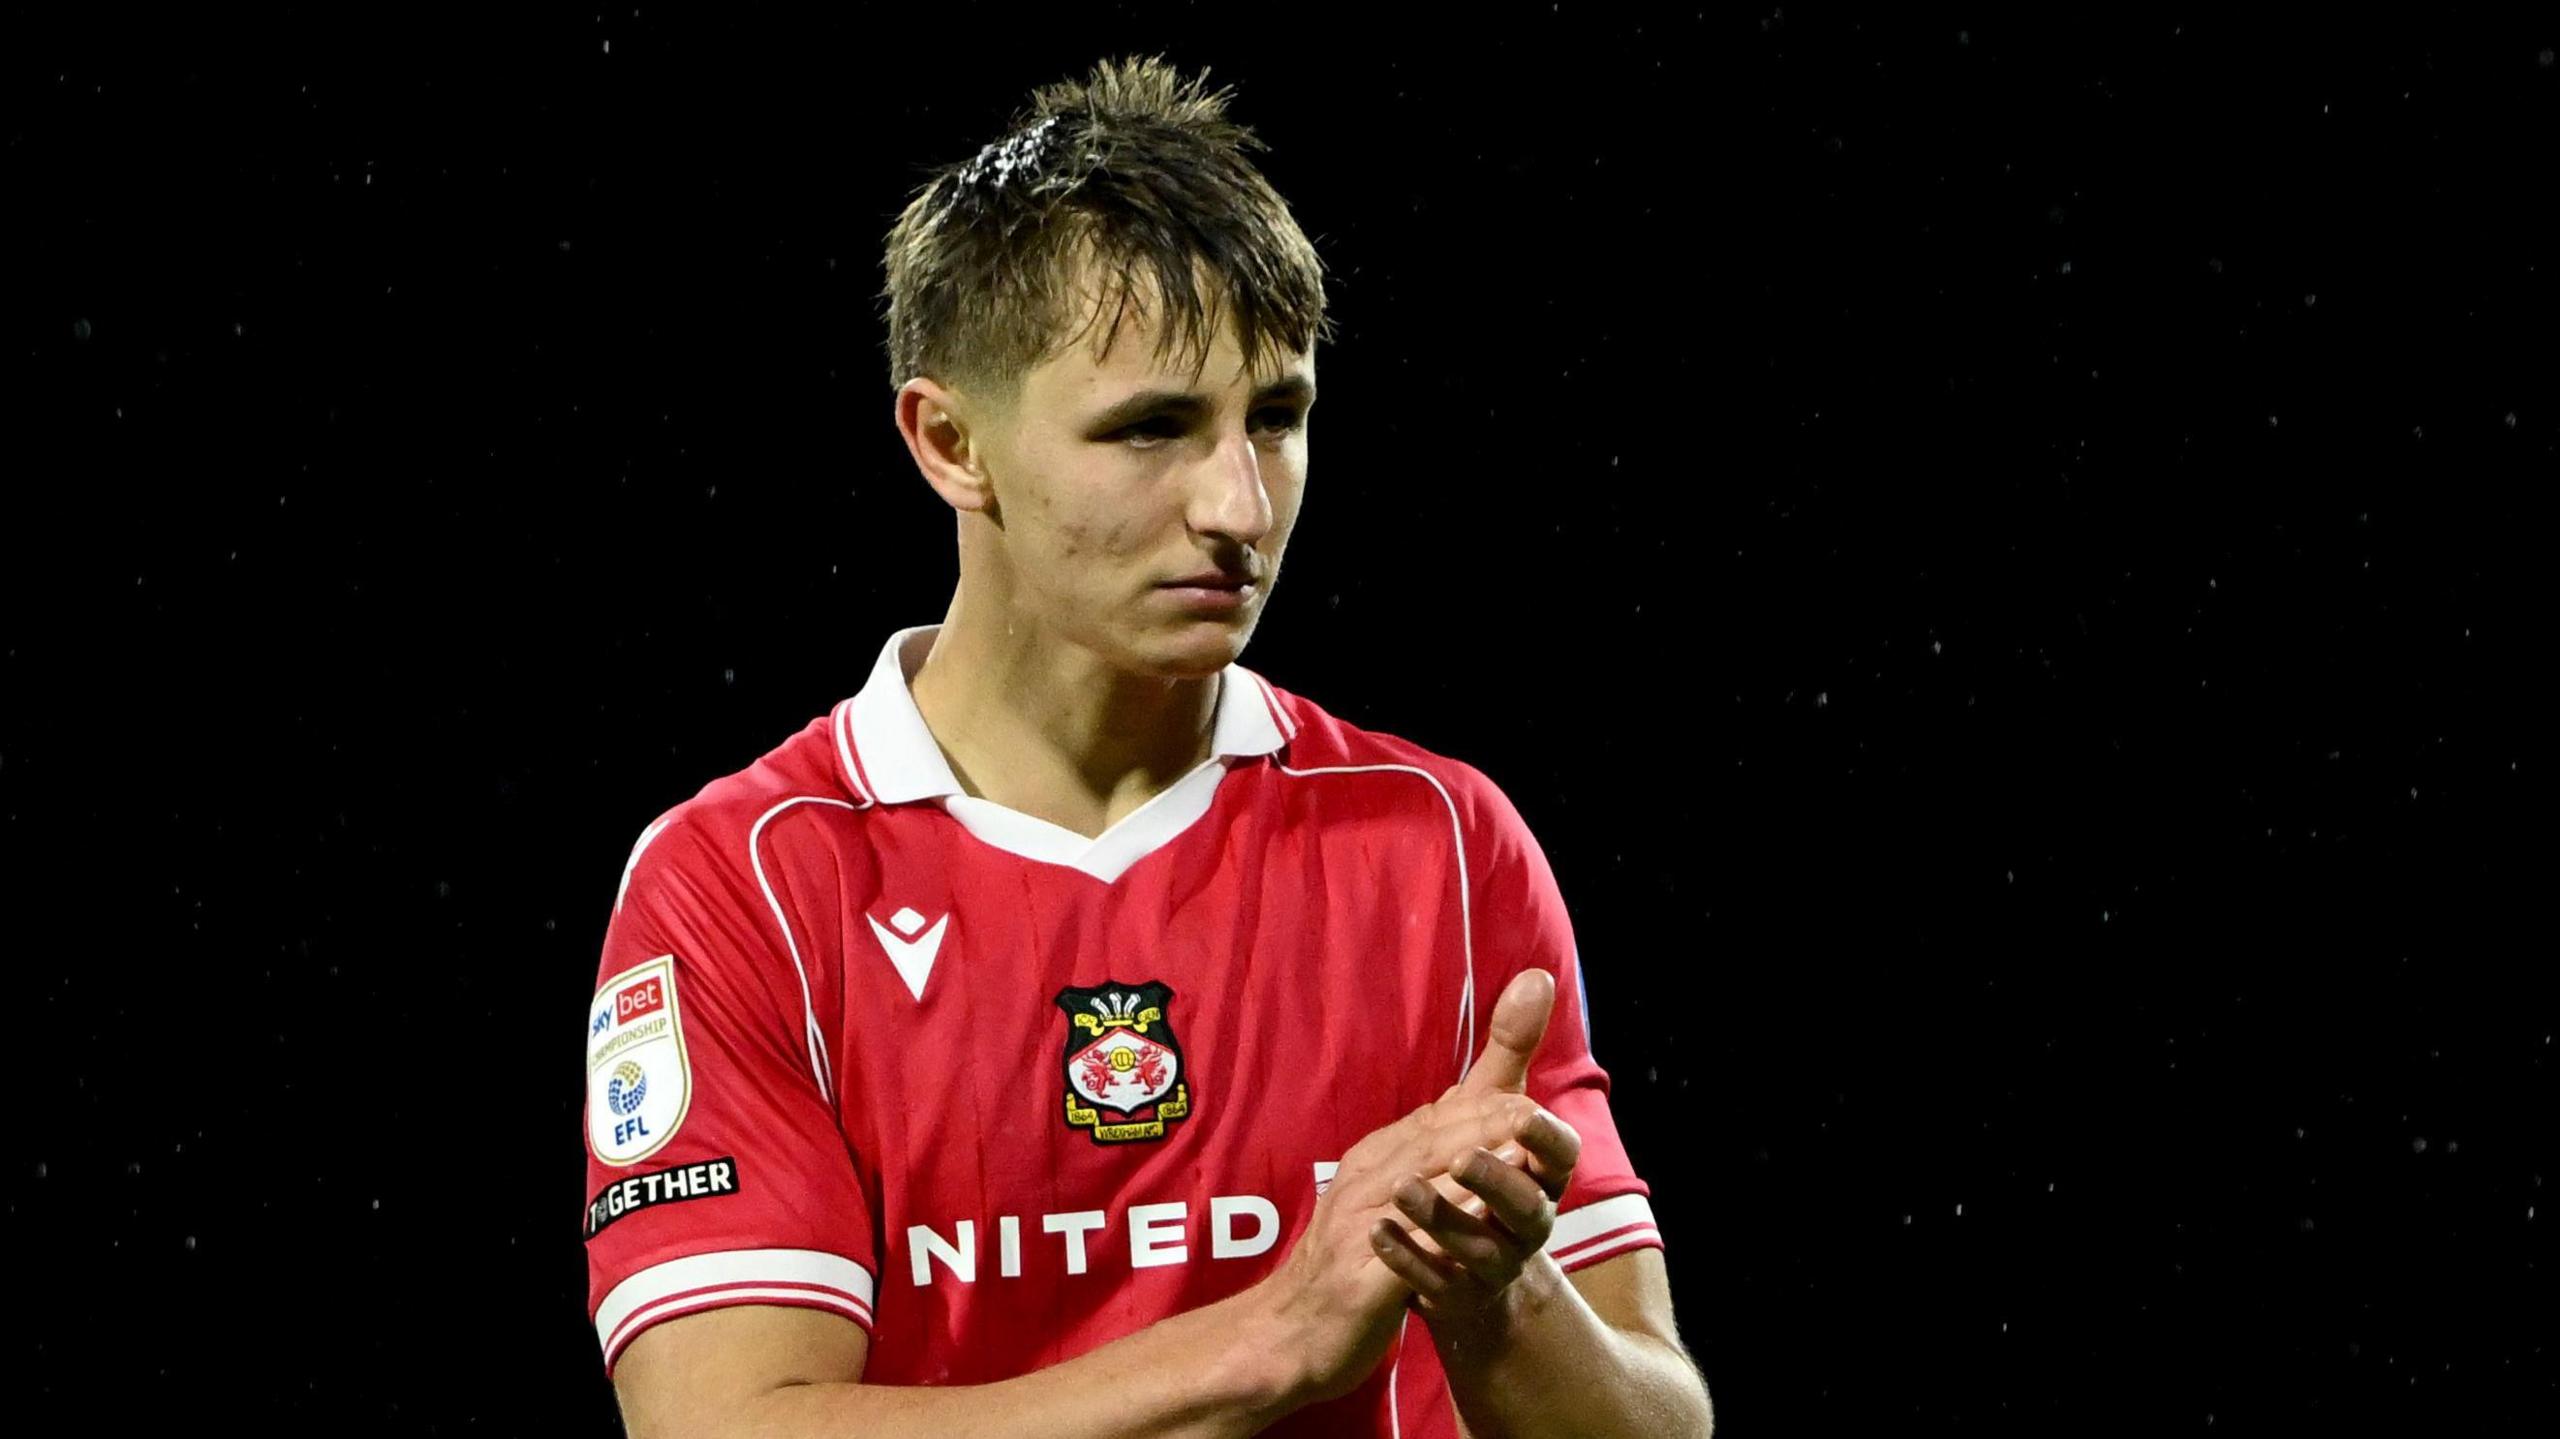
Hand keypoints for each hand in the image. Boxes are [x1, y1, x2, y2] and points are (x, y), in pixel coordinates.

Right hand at [1252, 1082, 1562, 1404]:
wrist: (1289, 1337)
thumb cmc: (1343, 1269)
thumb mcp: (1371, 1207)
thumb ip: (1408, 1166)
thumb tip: (1452, 1121)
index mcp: (1365, 1167)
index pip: (1426, 1125)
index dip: (1475, 1107)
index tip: (1523, 1096)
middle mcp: (1360, 1189)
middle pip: (1427, 1145)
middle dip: (1481, 1123)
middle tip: (1531, 1110)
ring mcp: (1358, 1231)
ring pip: (1419, 1184)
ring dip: (1470, 1163)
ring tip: (1519, 1148)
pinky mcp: (1363, 1280)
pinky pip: (1413, 1246)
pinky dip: (1450, 1224)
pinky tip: (1485, 1219)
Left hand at [1372, 969, 1584, 1334]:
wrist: (1467, 1270)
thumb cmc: (1484, 1175)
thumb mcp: (1497, 1114)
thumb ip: (1512, 1049)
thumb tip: (1536, 976)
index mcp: (1542, 1176)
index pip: (1561, 1156)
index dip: (1546, 1139)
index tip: (1524, 1117)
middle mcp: (1527, 1223)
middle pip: (1524, 1206)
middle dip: (1494, 1181)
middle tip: (1461, 1158)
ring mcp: (1491, 1264)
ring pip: (1476, 1247)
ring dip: (1439, 1216)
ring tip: (1400, 1190)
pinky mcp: (1454, 1294)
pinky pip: (1431, 1279)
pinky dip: (1405, 1257)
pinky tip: (1376, 1230)